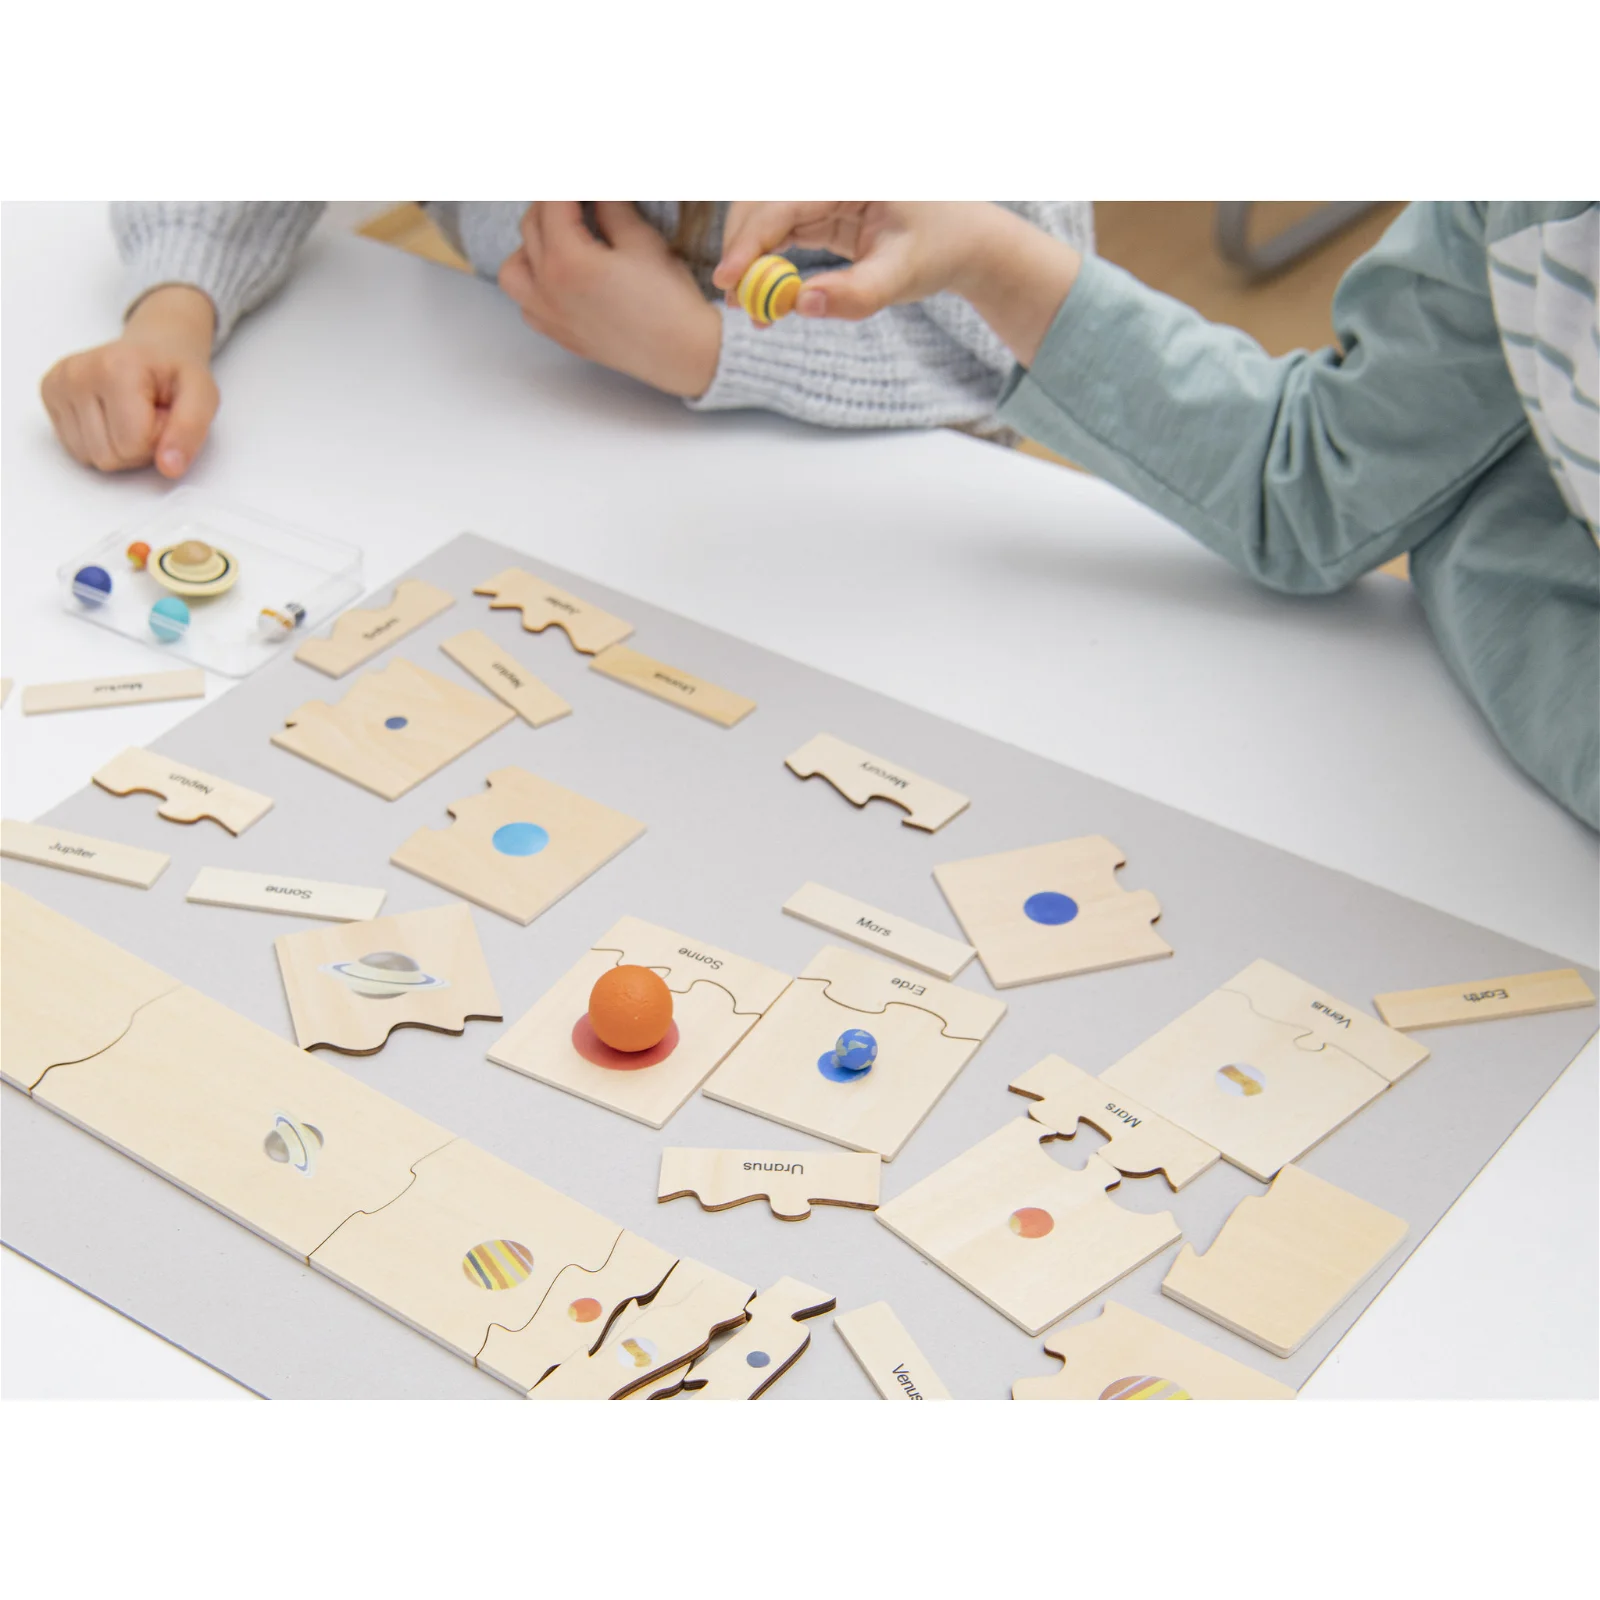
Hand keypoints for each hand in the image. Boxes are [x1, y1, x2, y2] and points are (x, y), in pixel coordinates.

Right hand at [40, 285, 218, 475]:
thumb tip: (170, 468)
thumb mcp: (202, 396)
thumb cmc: (176, 372)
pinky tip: (112, 415)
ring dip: (118, 446)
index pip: (133, 445)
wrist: (154, 347)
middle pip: (108, 456)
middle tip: (149, 415)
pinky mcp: (48, 393)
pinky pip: (77, 449)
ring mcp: (56, 383)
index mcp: (115, 368)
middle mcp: (76, 373)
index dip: (158, 439)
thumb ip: (190, 430)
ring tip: (132, 415)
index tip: (164, 413)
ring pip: (90, 457)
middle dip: (138, 446)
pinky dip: (99, 441)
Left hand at [498, 203, 721, 398]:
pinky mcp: (559, 334)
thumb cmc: (669, 301)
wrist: (684, 354)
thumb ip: (609, 205)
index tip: (583, 178)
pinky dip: (534, 282)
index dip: (569, 182)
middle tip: (581, 196)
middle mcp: (547, 288)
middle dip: (554, 202)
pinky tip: (559, 274)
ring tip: (561, 236)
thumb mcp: (641, 239)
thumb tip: (595, 190)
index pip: (553, 200)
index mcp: (568, 260)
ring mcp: (549, 315)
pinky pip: (526, 301)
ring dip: (532, 242)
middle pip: (532, 225)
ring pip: (515, 267)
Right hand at [714, 202, 1081, 365]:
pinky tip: (766, 298)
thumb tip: (799, 305)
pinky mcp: (819, 210)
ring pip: (764, 217)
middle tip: (736, 300)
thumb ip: (854, 294)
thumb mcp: (901, 276)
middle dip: (742, 249)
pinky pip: (779, 231)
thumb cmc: (940, 249)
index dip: (749, 242)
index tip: (727, 281)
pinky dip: (766, 263)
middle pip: (761, 201)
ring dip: (750, 259)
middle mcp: (828, 174)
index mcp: (848, 174)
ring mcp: (821, 190)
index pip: (783, 203)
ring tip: (751, 306)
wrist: (965, 240)